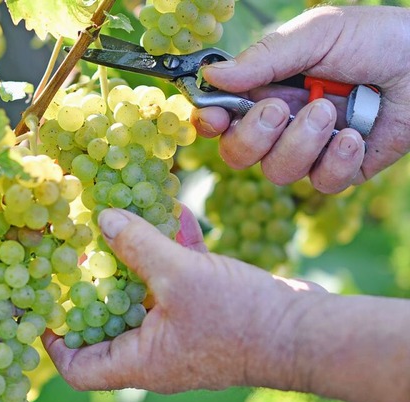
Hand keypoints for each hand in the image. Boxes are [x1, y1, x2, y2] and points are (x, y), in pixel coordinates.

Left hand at [42, 208, 323, 392]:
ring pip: (146, 298)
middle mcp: (156, 354)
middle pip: (107, 327)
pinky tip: (177, 215)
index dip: (54, 345)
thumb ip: (138, 245)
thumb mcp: (181, 274)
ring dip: (136, 262)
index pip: (79, 369)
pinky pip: (179, 284)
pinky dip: (174, 254)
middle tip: (77, 254)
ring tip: (121, 224)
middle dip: (93, 288)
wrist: (306, 332)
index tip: (42, 312)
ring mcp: (182, 334)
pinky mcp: (206, 315)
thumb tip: (103, 219)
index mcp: (140, 361)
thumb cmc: (240, 317)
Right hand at [192, 5, 409, 193]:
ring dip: (300, 143)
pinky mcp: (340, 170)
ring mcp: (310, 151)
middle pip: (238, 154)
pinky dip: (337, 160)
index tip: (215, 118)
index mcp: (266, 90)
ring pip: (277, 172)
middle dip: (254, 136)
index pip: (221, 118)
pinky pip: (321, 183)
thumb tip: (211, 76)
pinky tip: (355, 135)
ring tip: (330, 110)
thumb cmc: (374, 40)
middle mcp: (281, 125)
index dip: (210, 123)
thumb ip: (263, 58)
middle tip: (280, 108)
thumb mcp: (316, 35)